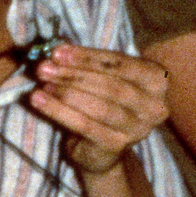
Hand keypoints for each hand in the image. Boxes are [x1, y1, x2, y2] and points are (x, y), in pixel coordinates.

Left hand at [28, 43, 168, 174]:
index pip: (121, 63)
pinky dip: (59, 111)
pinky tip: (39, 100)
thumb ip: (85, 63)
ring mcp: (138, 129)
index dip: (88, 57)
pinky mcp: (117, 146)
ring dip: (66, 93)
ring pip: (99, 107)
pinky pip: (85, 125)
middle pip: (111, 86)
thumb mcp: (101, 77)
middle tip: (44, 67)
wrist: (102, 147)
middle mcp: (155, 106)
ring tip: (42, 83)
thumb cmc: (103, 101)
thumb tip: (56, 49)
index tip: (58, 51)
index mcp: (156, 80)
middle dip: (74, 75)